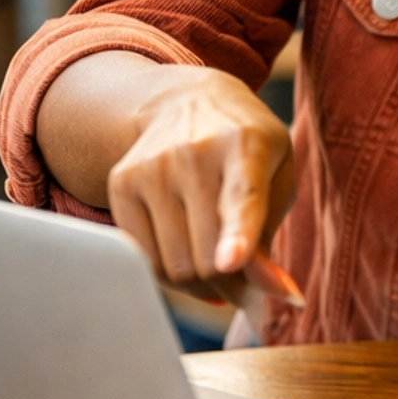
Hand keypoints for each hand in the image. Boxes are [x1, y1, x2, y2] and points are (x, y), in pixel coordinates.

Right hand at [106, 66, 300, 308]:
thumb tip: (276, 297)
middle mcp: (193, 152)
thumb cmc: (246, 150)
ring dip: (200, 281)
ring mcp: (151, 167)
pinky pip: (144, 259)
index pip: (241, 199)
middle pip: (207, 256)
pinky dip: (168, 272)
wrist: (186, 101)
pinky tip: (183, 248)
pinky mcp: (121, 183)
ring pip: (174, 266)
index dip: (237, 235)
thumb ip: (270, 240)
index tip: (231, 260)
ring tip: (214, 258)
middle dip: (229, 283)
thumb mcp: (276, 179)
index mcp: (246, 145)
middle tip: (241, 277)